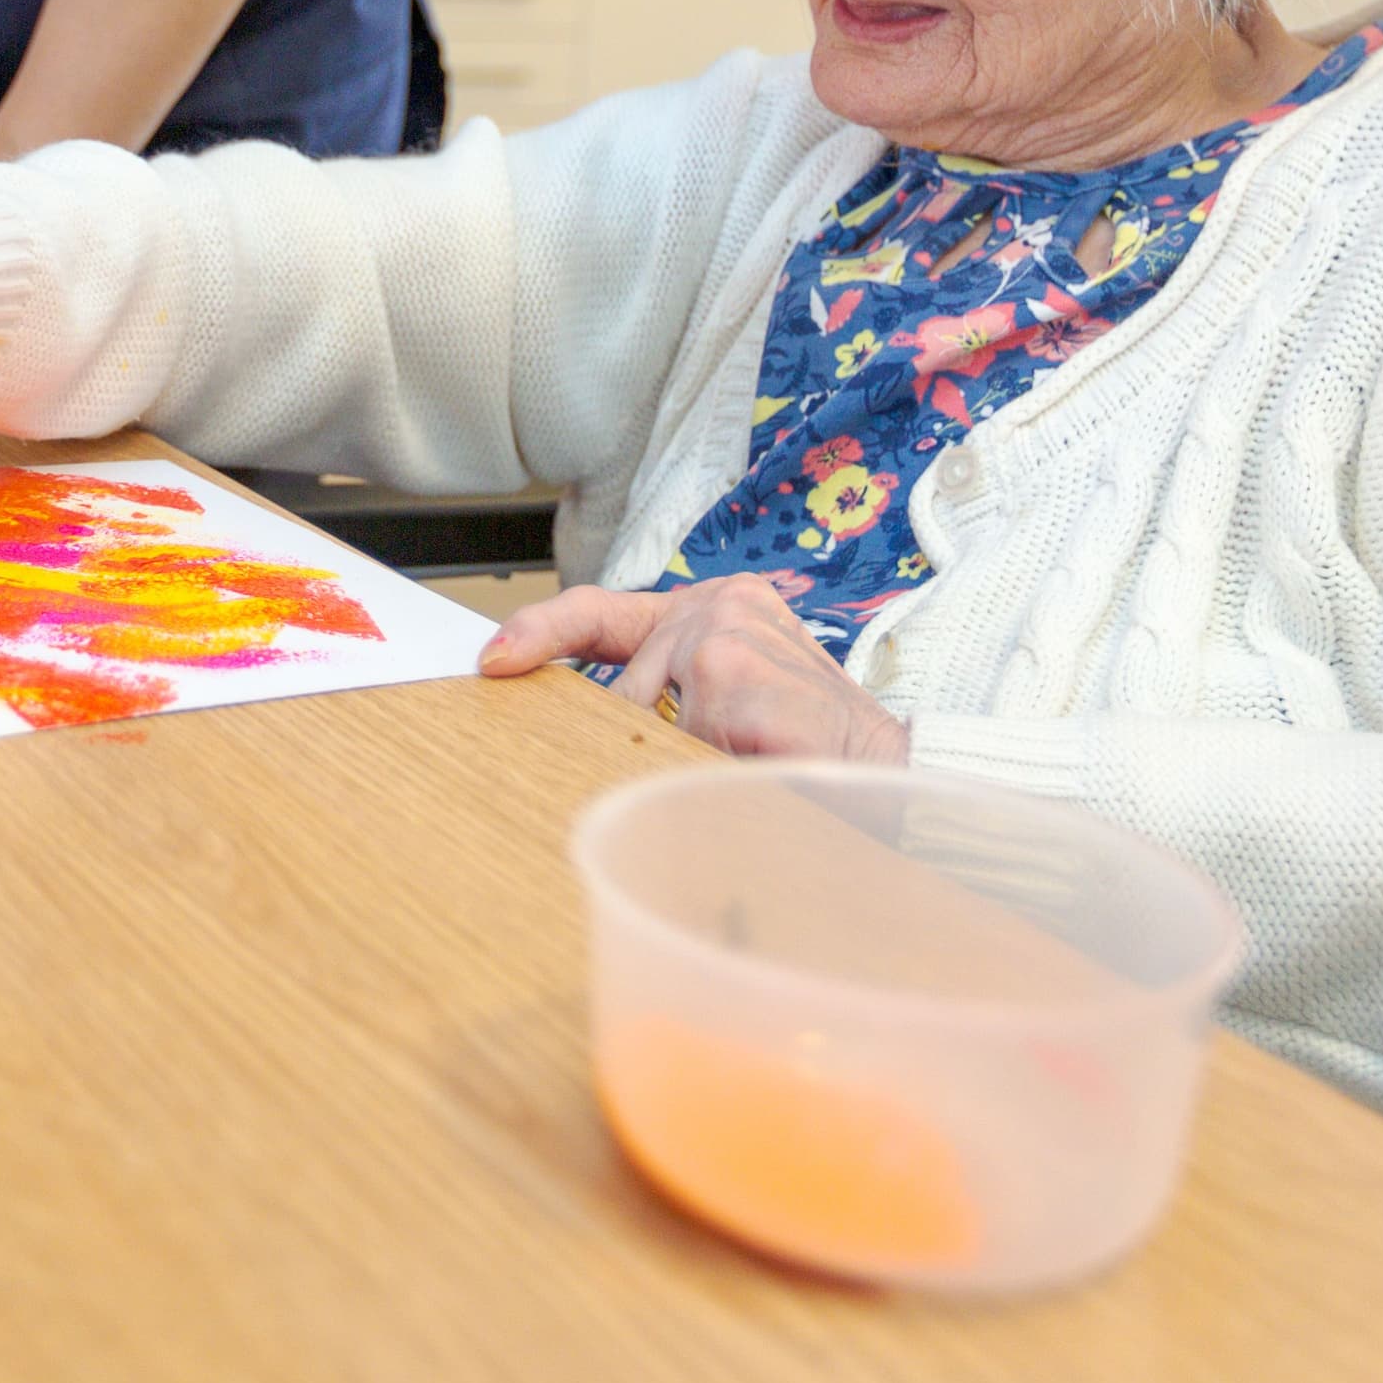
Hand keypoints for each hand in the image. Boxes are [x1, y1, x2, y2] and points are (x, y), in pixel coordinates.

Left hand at [479, 575, 911, 762]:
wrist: (889, 776)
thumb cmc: (809, 748)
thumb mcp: (724, 712)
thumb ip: (665, 699)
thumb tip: (580, 723)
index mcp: (715, 609)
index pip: (603, 611)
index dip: (540, 632)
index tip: (493, 660)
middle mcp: (717, 605)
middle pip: (621, 685)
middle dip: (648, 738)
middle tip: (719, 758)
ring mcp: (723, 632)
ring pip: (646, 718)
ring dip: (689, 758)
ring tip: (753, 758)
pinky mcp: (730, 670)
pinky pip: (679, 743)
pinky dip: (710, 769)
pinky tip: (760, 760)